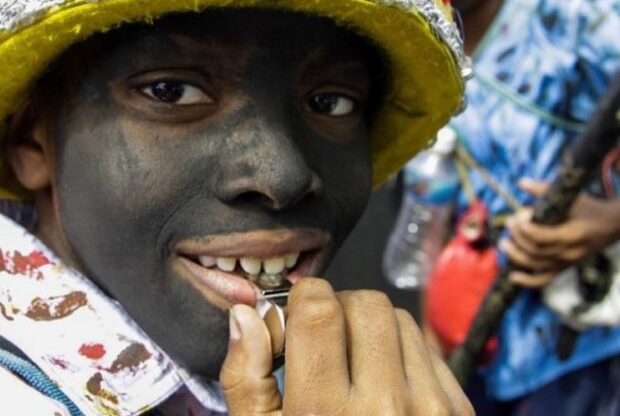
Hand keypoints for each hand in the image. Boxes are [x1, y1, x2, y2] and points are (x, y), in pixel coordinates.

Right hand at [220, 278, 472, 414]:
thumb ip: (245, 378)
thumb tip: (246, 316)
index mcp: (323, 414)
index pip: (319, 310)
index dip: (302, 298)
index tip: (294, 316)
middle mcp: (384, 409)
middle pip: (364, 304)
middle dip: (337, 309)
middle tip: (321, 339)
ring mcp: (430, 410)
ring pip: (399, 319)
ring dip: (371, 326)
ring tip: (353, 362)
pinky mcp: (459, 413)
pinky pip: (427, 347)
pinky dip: (401, 350)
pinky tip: (383, 381)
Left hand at [502, 179, 619, 287]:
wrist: (613, 226)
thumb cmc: (590, 208)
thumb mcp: (571, 198)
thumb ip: (544, 189)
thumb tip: (520, 182)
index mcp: (572, 235)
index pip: (540, 237)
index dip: (524, 227)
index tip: (520, 214)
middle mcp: (569, 252)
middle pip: (534, 250)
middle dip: (517, 236)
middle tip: (510, 222)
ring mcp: (567, 263)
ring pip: (535, 265)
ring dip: (515, 255)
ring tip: (504, 242)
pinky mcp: (565, 268)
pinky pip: (545, 280)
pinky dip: (527, 281)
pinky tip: (512, 276)